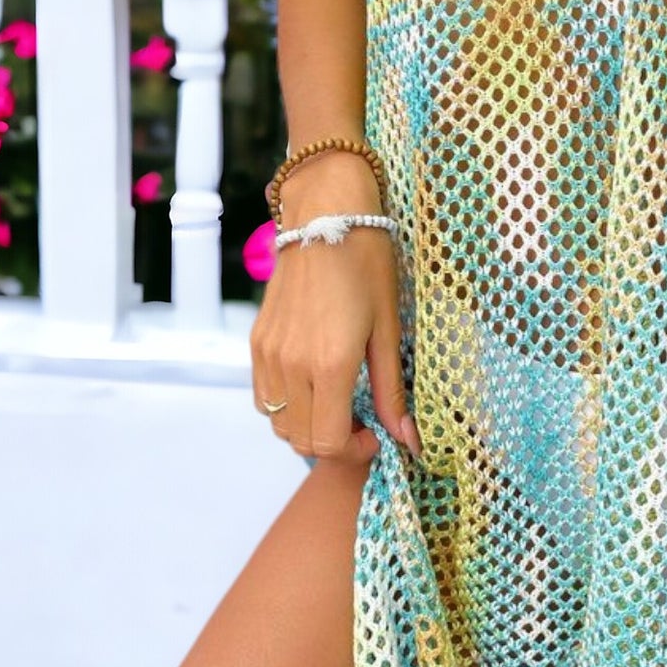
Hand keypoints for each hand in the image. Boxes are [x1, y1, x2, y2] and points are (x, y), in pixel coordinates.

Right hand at [249, 152, 421, 464]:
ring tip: (337, 399)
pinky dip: (286, 404)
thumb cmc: (367, 264)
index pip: (328, 442)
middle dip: (333, 441)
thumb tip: (409, 440)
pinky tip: (313, 381)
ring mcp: (268, 354)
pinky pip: (263, 396)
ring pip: (278, 422)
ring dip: (307, 424)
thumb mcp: (389, 327)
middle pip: (301, 439)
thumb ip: (392, 389)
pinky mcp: (257, 342)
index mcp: (329, 365)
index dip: (355, 450)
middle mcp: (291, 365)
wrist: (326, 216)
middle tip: (360, 420)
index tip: (376, 433)